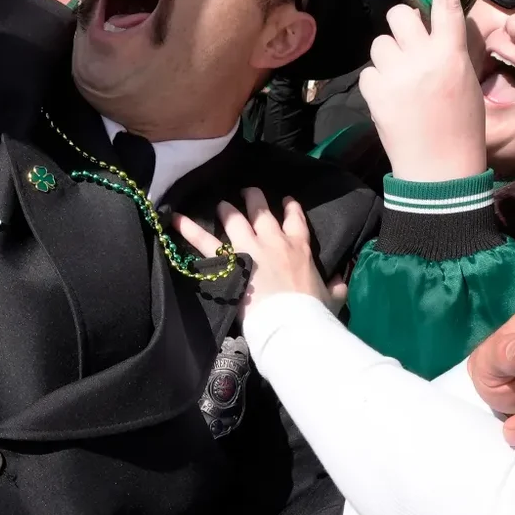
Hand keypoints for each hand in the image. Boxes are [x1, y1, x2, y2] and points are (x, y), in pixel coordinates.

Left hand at [177, 188, 342, 317]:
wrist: (292, 321)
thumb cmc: (313, 311)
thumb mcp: (332, 297)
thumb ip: (335, 287)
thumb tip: (340, 284)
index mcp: (300, 248)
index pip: (296, 220)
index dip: (290, 208)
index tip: (287, 201)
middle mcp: (274, 241)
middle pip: (262, 212)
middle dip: (254, 200)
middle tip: (248, 193)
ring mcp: (249, 248)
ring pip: (235, 219)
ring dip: (227, 210)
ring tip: (220, 205)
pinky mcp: (229, 260)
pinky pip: (204, 242)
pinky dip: (189, 229)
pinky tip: (174, 219)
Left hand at [360, 0, 487, 180]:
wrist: (440, 171)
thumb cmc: (461, 127)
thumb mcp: (467, 82)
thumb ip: (450, 50)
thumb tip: (436, 27)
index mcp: (453, 54)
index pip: (446, 2)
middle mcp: (424, 57)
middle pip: (401, 14)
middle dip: (402, 27)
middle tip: (410, 50)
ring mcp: (397, 73)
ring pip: (380, 42)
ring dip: (388, 56)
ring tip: (403, 84)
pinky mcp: (374, 90)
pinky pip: (369, 71)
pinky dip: (377, 83)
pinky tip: (393, 103)